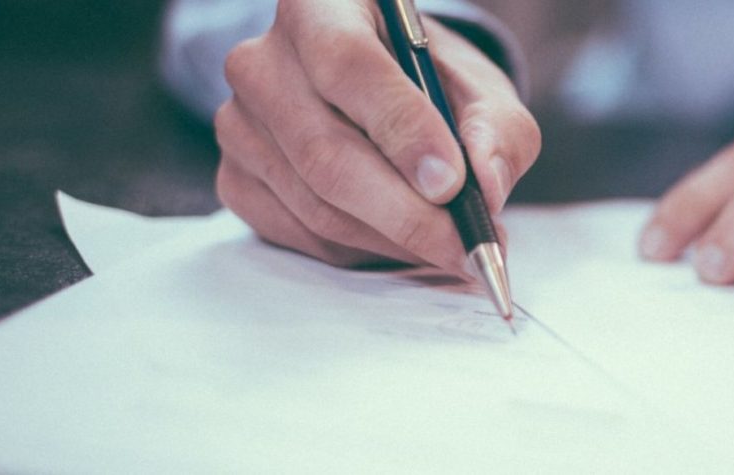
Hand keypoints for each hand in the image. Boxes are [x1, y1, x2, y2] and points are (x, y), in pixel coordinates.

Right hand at [215, 0, 539, 268]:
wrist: (384, 97)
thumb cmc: (432, 84)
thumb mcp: (481, 90)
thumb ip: (497, 130)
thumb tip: (486, 187)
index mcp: (321, 7)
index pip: (348, 64)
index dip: (401, 128)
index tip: (451, 183)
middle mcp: (262, 60)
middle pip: (326, 152)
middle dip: (407, 213)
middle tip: (466, 245)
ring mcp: (239, 123)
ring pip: (317, 204)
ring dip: (394, 239)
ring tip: (451, 247)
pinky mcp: (235, 178)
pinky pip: (301, 234)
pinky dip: (363, 251)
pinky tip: (403, 242)